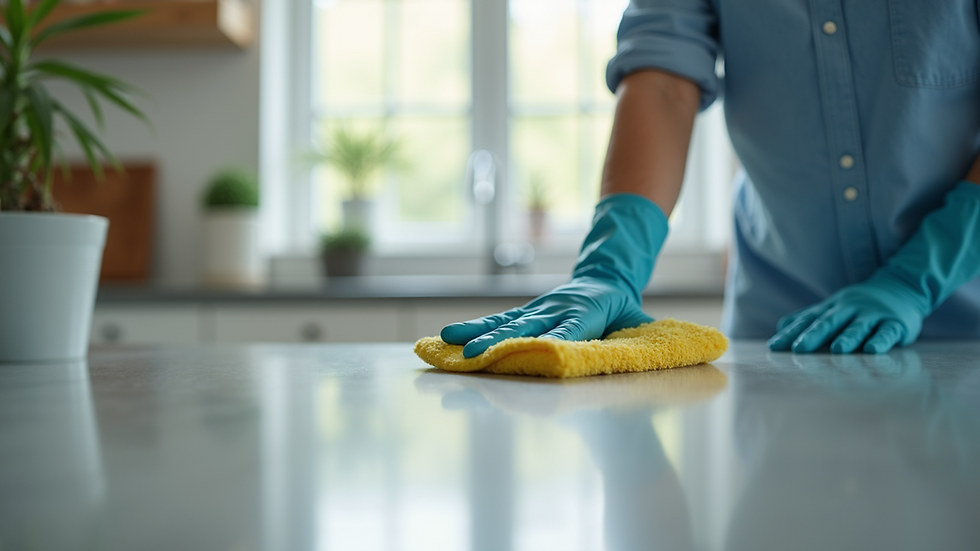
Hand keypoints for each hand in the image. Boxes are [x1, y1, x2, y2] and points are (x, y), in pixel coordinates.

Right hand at [441, 276, 652, 357]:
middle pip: (527, 328)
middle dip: (501, 343)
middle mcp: (557, 309)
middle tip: (476, 357)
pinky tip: (449, 336)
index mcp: (587, 313)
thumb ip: (646, 337)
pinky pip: (498, 319)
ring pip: (505, 322)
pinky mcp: (526, 310)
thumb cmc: (622, 305)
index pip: (569, 331)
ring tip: (451, 343)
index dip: (553, 342)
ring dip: (478, 334)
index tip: (534, 354)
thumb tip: (665, 352)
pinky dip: (474, 328)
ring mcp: (538, 308)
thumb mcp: (638, 319)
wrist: (605, 274)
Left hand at [767, 274, 925, 353]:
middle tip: (799, 349)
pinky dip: (881, 340)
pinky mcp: (895, 323)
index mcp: (832, 308)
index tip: (774, 346)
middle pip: (830, 322)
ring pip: (858, 327)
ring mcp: (873, 315)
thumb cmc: (858, 305)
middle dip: (814, 335)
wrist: (901, 287)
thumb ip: (808, 317)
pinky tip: (873, 350)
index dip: (791, 333)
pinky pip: (887, 332)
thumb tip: (780, 327)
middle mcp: (850, 310)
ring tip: (838, 350)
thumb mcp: (833, 308)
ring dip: (848, 338)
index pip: (808, 320)